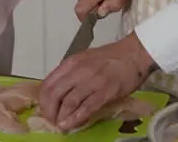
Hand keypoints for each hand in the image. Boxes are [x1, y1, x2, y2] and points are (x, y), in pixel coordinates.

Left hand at [38, 34, 155, 131]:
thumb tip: (60, 91)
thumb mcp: (84, 59)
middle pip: (53, 94)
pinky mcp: (105, 91)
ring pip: (68, 102)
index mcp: (71, 63)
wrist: (134, 53)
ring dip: (61, 117)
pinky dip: (76, 118)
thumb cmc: (111, 57)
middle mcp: (78, 71)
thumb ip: (71, 73)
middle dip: (49, 111)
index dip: (43, 100)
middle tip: (52, 120)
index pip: (47, 83)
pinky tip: (71, 125)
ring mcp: (91, 81)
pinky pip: (86, 107)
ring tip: (60, 125)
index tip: (45, 109)